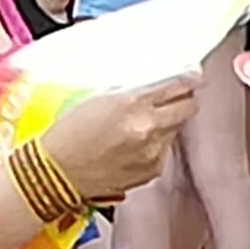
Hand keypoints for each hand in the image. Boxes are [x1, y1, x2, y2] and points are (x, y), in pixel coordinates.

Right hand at [37, 79, 198, 202]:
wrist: (56, 174)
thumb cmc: (67, 134)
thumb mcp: (96, 99)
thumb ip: (130, 91)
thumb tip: (155, 83)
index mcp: (132, 104)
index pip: (176, 85)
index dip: (189, 78)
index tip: (194, 74)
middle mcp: (148, 127)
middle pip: (188, 107)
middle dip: (184, 99)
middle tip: (175, 96)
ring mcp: (154, 151)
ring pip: (176, 129)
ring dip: (166, 122)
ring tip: (140, 123)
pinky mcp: (153, 169)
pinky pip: (164, 150)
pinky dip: (155, 143)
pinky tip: (132, 144)